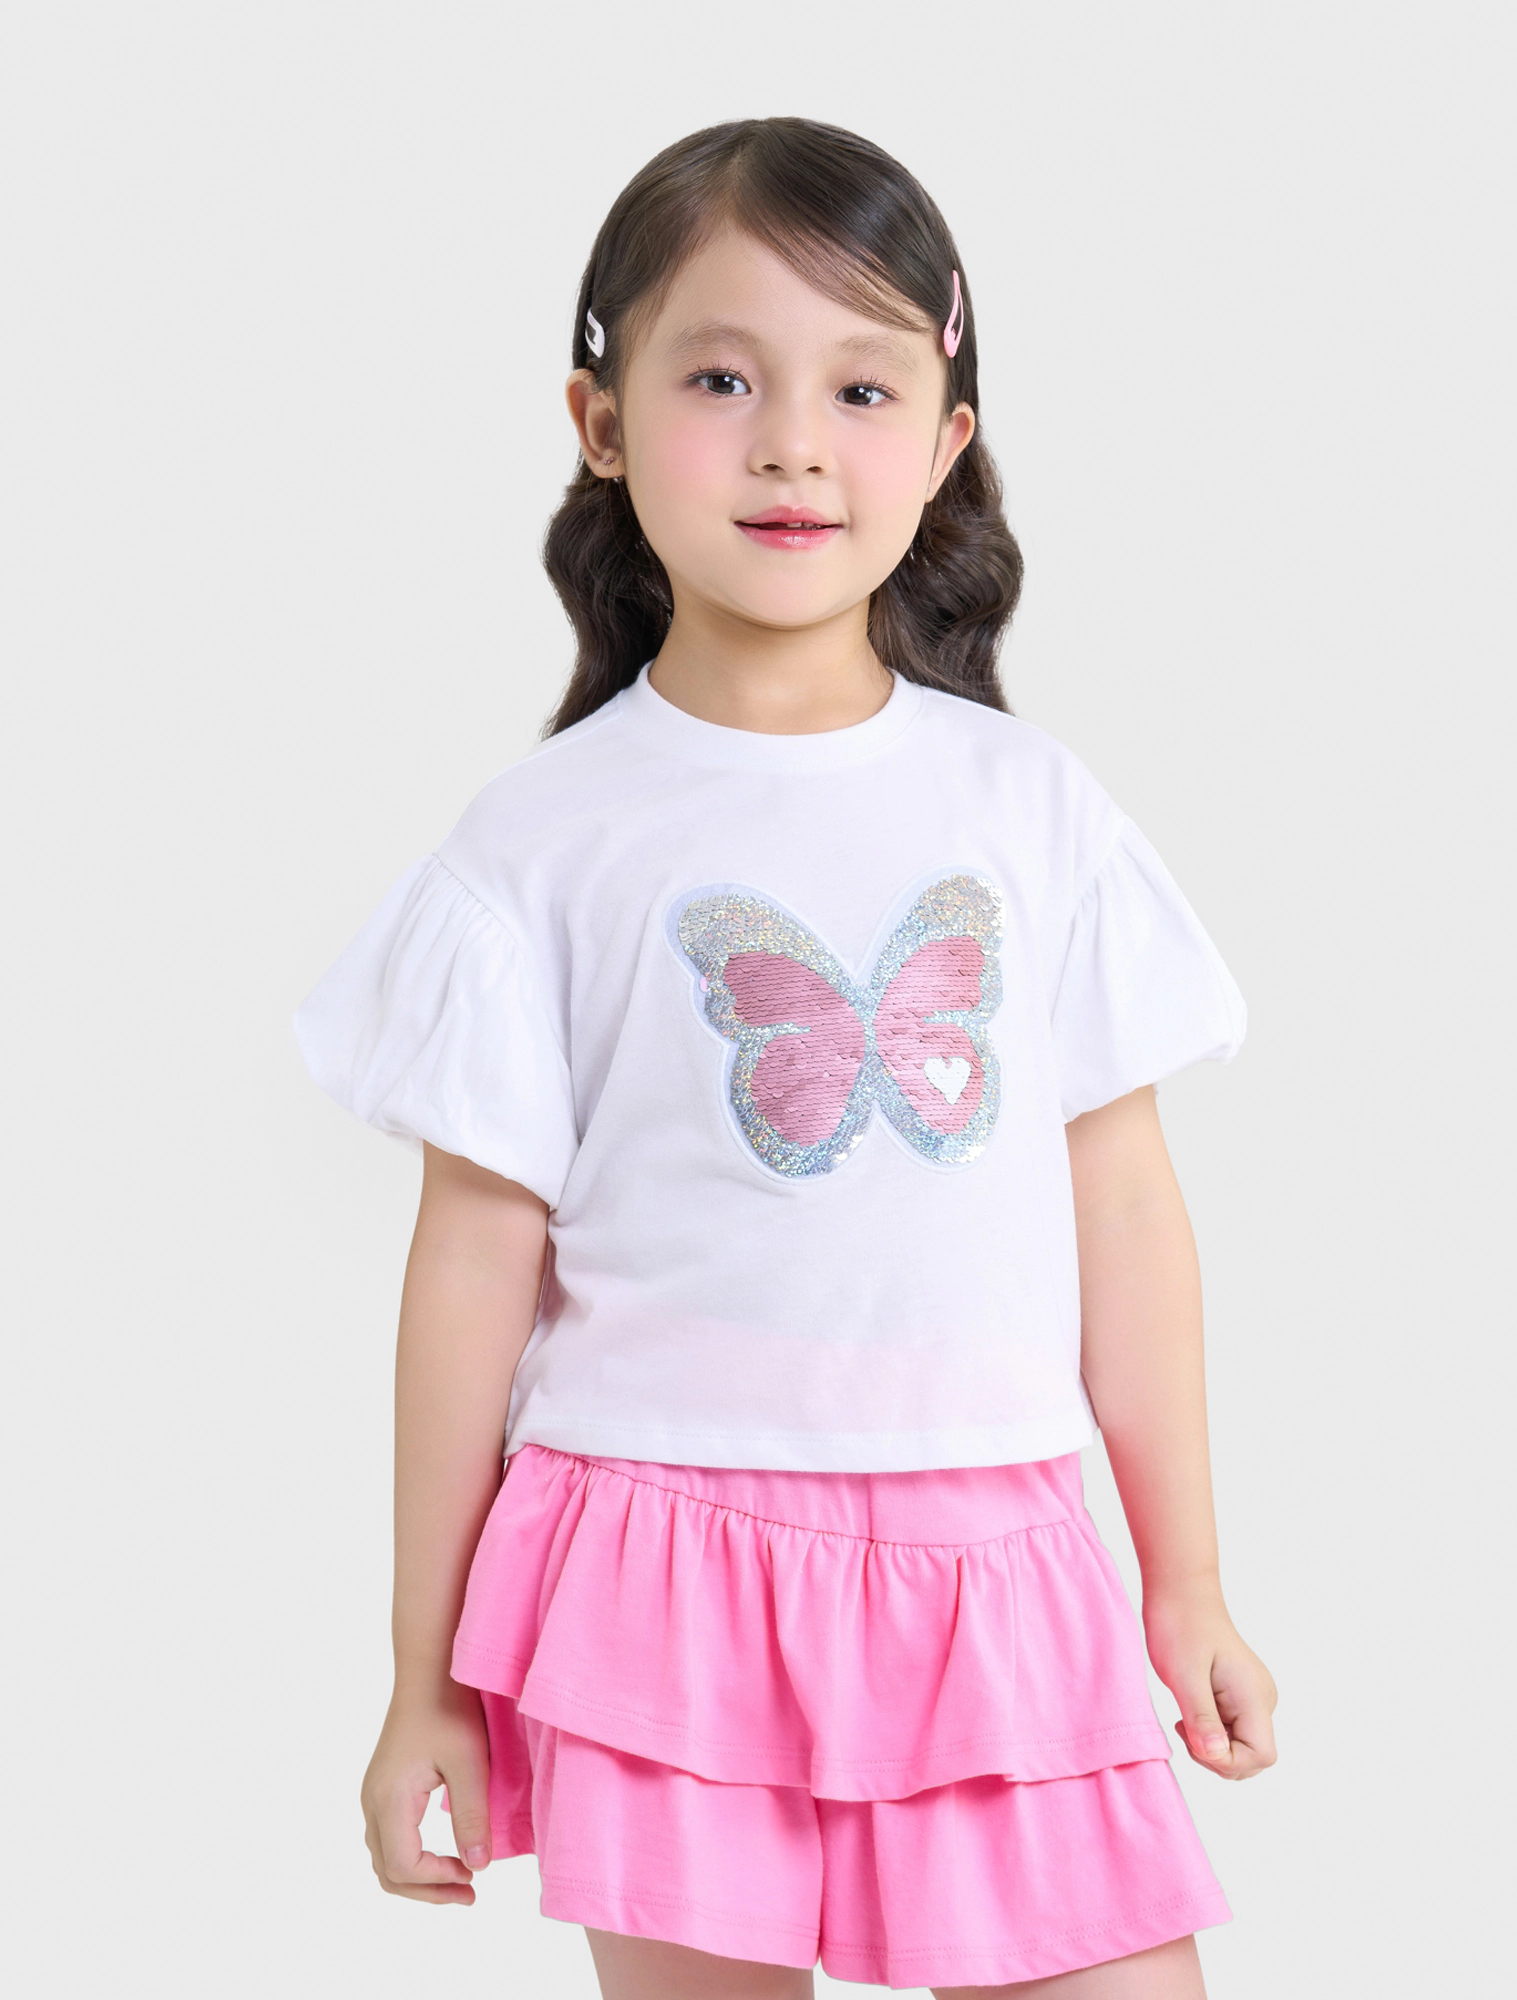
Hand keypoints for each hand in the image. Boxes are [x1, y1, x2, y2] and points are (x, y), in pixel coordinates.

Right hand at [360, 1677, 493, 1903]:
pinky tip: (444, 1853)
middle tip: (469, 1894)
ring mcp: (375, 1794)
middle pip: (387, 1870)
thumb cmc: (450, 1709)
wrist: (430, 1669)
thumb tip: (478, 1867)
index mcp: (390, 1798)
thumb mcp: (469, 1764)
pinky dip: (412, 1858)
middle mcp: (373, 1801)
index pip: (403, 1865)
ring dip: (419, 1876)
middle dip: (427, 1890)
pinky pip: (388, 1838)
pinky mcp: (384, 1786)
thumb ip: (472, 1817)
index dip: (437, 1880)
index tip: (473, 1874)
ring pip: (384, 1857)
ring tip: (460, 1878)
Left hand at [1143, 1587, 1277, 1780]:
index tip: (1194, 1738)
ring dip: (1212, 1746)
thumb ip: (1202, 1718)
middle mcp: (1262, 1700)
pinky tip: (1191, 1713)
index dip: (1227, 1761)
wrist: (1181, 1594)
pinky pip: (1232, 1732)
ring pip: (1242, 1748)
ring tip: (1186, 1717)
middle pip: (1253, 1759)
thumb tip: (1216, 1755)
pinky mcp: (1240, 1696)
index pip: (1261, 1756)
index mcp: (1254, 1695)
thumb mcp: (1184, 1676)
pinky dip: (1210, 1734)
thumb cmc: (1181, 1627)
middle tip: (1185, 1727)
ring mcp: (1252, 1698)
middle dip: (1217, 1757)